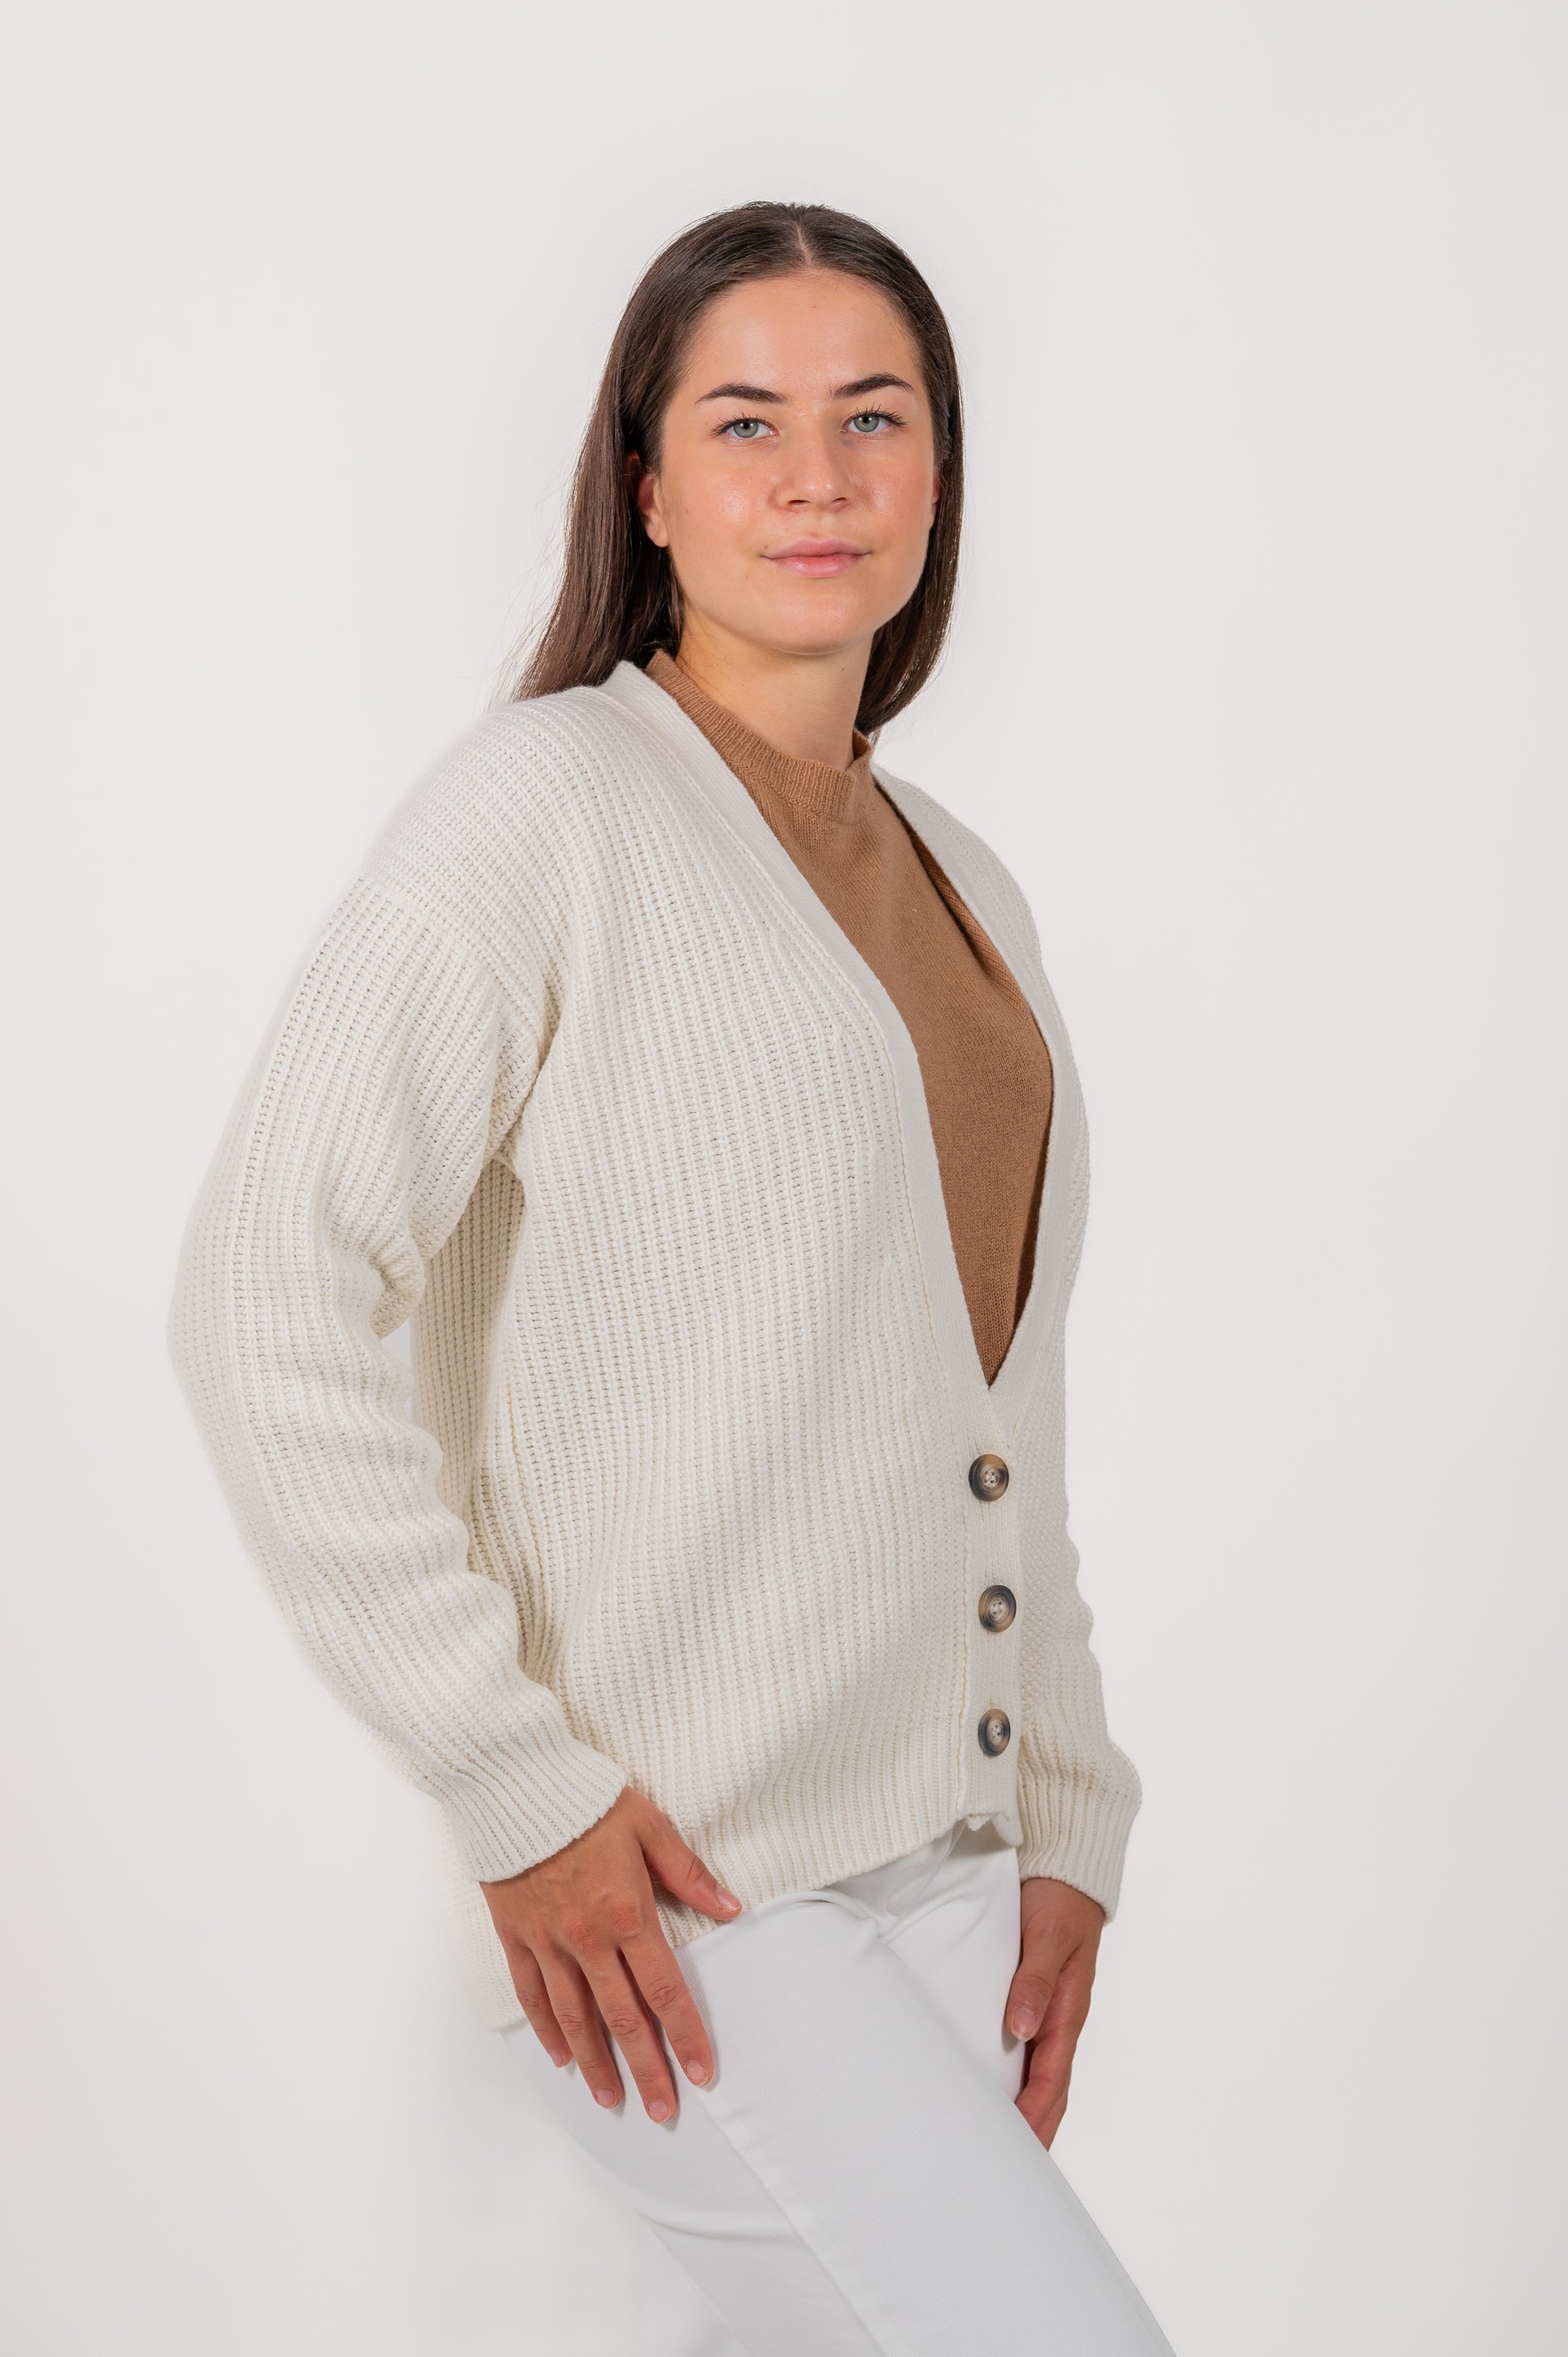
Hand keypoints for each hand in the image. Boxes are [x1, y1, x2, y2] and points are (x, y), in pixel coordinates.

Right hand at [480, 1785, 741, 2122]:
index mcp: (627, 1914)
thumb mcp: (649, 1825)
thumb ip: (689, 1873)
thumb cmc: (588, 1798)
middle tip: (664, 2112)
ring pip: (575, 2018)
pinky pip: (532, 1994)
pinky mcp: (516, 1936)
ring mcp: (548, 1942)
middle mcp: (588, 1940)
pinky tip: (561, 2057)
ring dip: (596, 2063)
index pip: (665, 1991)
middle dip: (646, 2070)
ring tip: (612, 2100)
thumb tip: (732, 1908)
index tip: (702, 2074)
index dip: (686, 2036)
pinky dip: (547, 2029)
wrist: (514, 1783)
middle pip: (623, 2019)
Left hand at [1006, 1876, 1105, 2147]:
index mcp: (1068, 2012)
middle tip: (1007, 2172)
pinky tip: (999, 2096)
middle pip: (1051, 2090)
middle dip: (1035, 2131)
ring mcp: (1051, 2015)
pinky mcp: (1037, 2004)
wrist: (1067, 1874)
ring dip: (1029, 2114)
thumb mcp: (1048, 1938)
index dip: (1033, 2113)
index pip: (1050, 2077)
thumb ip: (1035, 1981)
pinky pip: (1030, 2054)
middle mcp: (1061, 2021)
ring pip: (1042, 2077)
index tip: (1013, 2144)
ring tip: (1004, 2150)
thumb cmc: (1059, 1904)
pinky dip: (1020, 2083)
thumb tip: (1021, 2030)